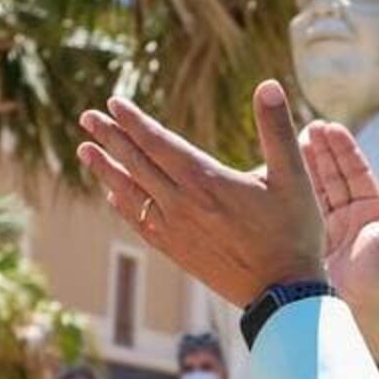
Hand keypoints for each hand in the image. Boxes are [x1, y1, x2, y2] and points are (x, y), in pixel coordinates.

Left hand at [77, 83, 326, 306]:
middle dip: (110, 137)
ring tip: (85, 150)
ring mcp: (175, 229)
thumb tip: (269, 84)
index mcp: (206, 180)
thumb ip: (277, 129)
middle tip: (87, 117)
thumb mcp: (294, 176)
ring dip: (106, 169)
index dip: (134, 121)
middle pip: (137, 163)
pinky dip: (122, 204)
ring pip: (131, 192)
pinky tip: (112, 194)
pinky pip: (140, 222)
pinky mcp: (176, 251)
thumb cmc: (293, 233)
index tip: (113, 103)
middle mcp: (182, 203)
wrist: (282, 293)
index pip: (159, 143)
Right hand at [301, 119, 378, 355]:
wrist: (357, 318)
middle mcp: (351, 216)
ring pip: (316, 189)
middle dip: (321, 150)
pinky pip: (301, 209)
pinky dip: (292, 190)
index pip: (356, 172)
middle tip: (307, 127)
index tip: (329, 128)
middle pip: (334, 175)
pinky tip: (279, 172)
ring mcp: (329, 228)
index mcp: (373, 212)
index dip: (342, 149)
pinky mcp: (310, 242)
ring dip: (306, 165)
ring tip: (291, 140)